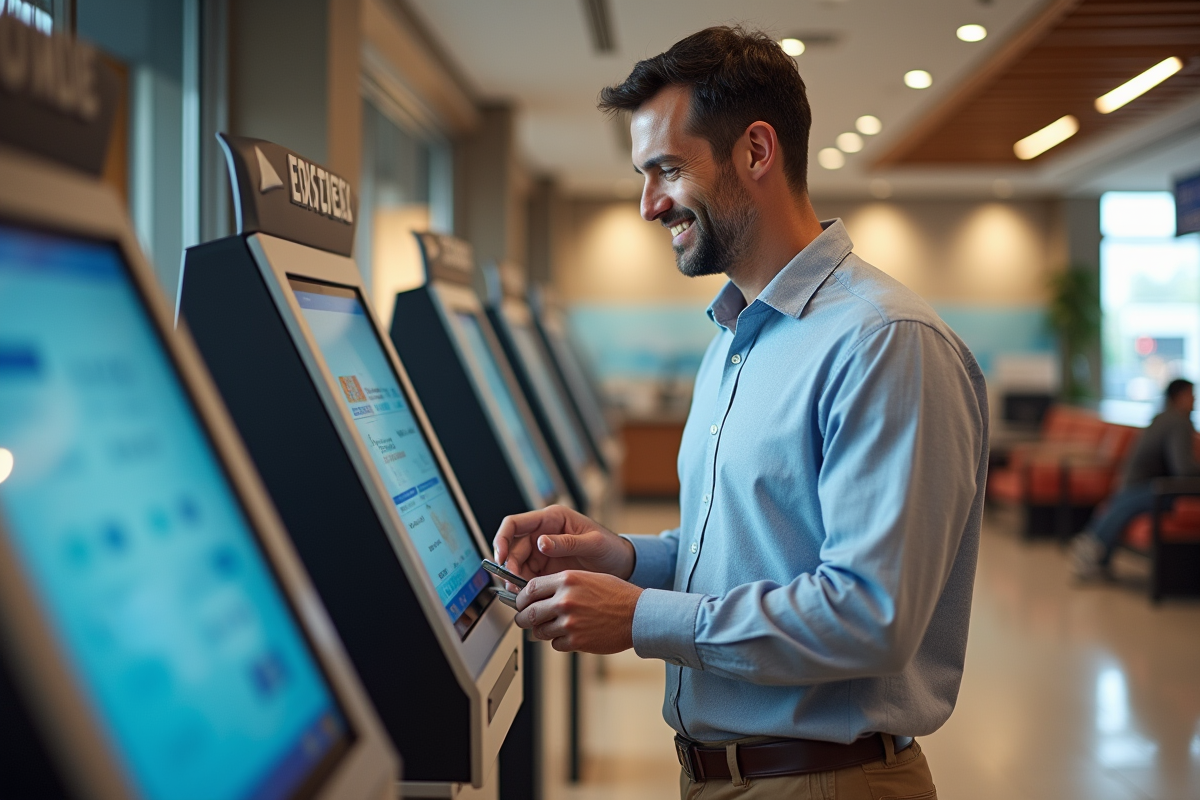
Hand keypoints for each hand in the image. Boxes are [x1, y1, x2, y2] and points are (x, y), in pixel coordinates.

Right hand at [492, 505, 635, 587]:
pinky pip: (527, 576)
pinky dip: (524, 587)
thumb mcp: (593, 543)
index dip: (502, 538)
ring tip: (520, 594)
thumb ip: (567, 542)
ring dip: (514, 578)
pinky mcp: (545, 569)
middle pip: (512, 547)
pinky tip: (527, 596)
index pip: (515, 524)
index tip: (500, 556)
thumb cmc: (611, 547)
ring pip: (517, 564)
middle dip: (508, 565)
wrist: (622, 565)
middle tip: (513, 584)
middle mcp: (543, 534)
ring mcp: (542, 552)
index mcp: (552, 519)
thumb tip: (541, 542)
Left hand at [514, 570, 641, 653]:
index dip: (521, 598)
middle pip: (528, 613)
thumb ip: (561, 585)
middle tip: (525, 619)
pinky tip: (571, 634)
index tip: (521, 603)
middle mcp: (565, 600)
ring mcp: (569, 622)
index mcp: (567, 580)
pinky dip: (559, 641)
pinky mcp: (576, 641)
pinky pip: (555, 644)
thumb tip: (537, 595)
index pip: (529, 589)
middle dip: (523, 618)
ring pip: (539, 631)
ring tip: (554, 626)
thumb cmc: (616, 595)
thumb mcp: (587, 578)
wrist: (638, 615)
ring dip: (542, 630)